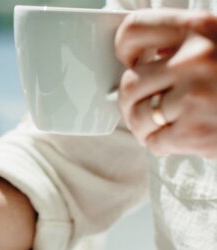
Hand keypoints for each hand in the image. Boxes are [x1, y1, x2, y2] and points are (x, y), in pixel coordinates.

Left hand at [115, 9, 216, 157]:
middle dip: (131, 99)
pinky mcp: (194, 133)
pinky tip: (173, 138)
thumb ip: (187, 43)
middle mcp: (194, 60)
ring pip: (137, 115)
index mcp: (200, 29)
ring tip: (155, 125)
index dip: (124, 49)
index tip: (130, 62)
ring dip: (141, 125)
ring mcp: (193, 98)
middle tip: (142, 105)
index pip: (134, 30)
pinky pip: (154, 141)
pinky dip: (159, 143)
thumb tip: (146, 56)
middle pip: (130, 82)